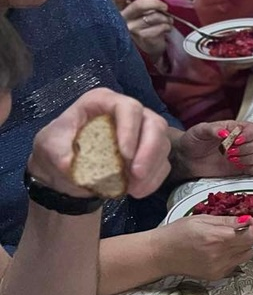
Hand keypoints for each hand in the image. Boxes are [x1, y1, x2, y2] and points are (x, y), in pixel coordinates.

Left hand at [28, 88, 171, 197]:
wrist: (64, 172)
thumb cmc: (57, 149)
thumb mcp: (49, 147)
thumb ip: (59, 152)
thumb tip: (69, 164)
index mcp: (103, 102)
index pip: (127, 107)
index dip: (130, 129)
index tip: (125, 155)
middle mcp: (129, 114)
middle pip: (154, 124)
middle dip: (149, 151)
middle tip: (136, 174)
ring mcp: (143, 133)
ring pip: (162, 145)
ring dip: (151, 169)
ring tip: (132, 189)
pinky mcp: (150, 154)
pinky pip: (162, 165)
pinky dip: (152, 180)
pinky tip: (136, 192)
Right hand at [112, 0, 171, 58]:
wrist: (150, 43)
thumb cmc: (144, 21)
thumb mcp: (139, 8)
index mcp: (119, 7)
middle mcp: (122, 18)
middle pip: (138, 5)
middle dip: (155, 3)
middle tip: (165, 6)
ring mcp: (131, 29)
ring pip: (152, 17)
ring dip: (165, 17)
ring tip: (168, 19)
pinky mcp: (142, 37)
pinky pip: (159, 27)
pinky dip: (167, 26)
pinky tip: (167, 27)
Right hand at [156, 214, 252, 279]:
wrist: (160, 254)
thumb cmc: (177, 233)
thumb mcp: (201, 219)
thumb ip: (226, 221)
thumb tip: (246, 220)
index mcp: (217, 238)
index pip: (251, 234)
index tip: (250, 221)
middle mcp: (221, 255)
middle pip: (250, 245)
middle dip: (249, 235)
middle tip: (239, 229)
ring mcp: (220, 268)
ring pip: (246, 256)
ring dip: (242, 247)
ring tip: (228, 241)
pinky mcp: (217, 276)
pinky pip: (235, 265)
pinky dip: (233, 257)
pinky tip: (219, 251)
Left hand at [172, 120, 252, 178]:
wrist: (187, 158)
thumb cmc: (193, 141)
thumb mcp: (199, 130)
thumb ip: (212, 129)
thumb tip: (225, 132)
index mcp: (235, 129)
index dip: (249, 135)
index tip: (236, 140)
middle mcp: (242, 142)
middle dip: (246, 149)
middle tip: (229, 152)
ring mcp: (243, 155)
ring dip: (248, 159)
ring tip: (231, 159)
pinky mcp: (241, 168)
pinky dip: (252, 169)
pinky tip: (238, 167)